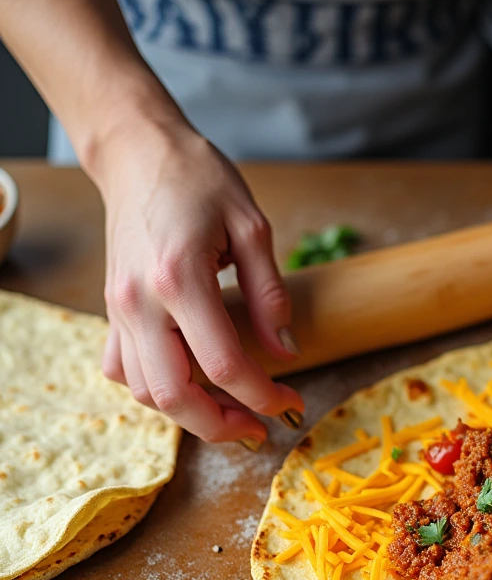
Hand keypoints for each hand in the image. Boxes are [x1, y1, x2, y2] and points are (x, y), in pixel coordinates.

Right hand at [94, 118, 303, 443]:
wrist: (137, 152)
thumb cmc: (197, 179)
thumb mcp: (252, 227)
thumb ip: (271, 295)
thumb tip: (288, 353)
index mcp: (180, 279)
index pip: (224, 365)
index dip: (264, 396)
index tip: (292, 404)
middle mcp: (140, 302)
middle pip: (173, 396)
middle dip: (221, 426)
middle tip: (259, 427)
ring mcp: (119, 309)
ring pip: (144, 391)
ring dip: (189, 414)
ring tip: (232, 411)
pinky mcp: (112, 311)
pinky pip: (123, 370)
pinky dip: (155, 389)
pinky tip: (190, 382)